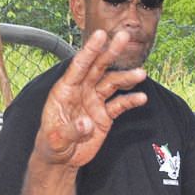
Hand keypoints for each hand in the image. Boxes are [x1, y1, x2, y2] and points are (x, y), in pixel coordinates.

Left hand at [36, 28, 148, 167]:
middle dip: (111, 52)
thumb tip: (87, 123)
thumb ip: (71, 130)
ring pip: (112, 83)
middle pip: (98, 67)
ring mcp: (94, 101)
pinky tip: (142, 98)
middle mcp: (81, 91)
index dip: (90, 50)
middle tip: (124, 37)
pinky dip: (131, 100)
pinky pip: (119, 104)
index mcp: (65, 90)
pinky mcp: (105, 114)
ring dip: (126, 77)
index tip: (101, 35)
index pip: (78, 66)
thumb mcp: (56, 140)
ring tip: (141, 74)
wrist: (61, 160)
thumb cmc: (52, 145)